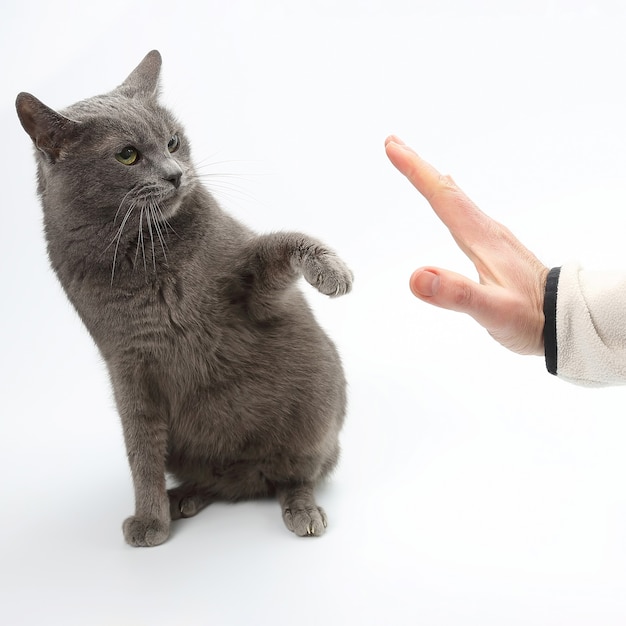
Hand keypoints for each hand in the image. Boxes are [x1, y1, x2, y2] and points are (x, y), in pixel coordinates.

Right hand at [385, 136, 548, 355]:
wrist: (566, 318)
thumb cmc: (530, 317)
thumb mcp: (492, 312)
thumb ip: (456, 294)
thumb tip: (417, 276)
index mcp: (481, 238)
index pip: (443, 197)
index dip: (416, 172)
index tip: (393, 148)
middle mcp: (486, 231)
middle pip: (447, 191)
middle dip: (419, 166)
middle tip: (393, 143)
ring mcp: (491, 237)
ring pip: (456, 200)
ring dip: (431, 180)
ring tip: (413, 165)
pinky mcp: (494, 247)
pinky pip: (464, 213)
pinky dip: (447, 199)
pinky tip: (449, 202)